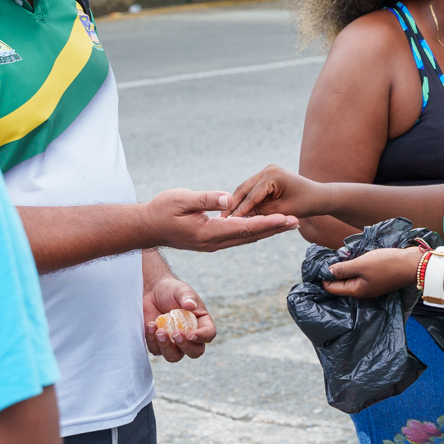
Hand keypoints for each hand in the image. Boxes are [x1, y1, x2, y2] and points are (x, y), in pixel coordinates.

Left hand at [143, 276, 214, 361]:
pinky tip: (150, 325)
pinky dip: (152, 340)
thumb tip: (190, 305)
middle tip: (176, 333)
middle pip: (195, 352)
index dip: (202, 337)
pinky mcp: (158, 344)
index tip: (191, 334)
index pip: (209, 334)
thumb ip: (187, 296)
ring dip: (167, 347)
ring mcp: (173, 342)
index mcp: (201, 323)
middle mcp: (189, 336)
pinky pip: (156, 350)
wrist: (151, 292)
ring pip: (174, 356)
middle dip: (185, 346)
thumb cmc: (170, 290)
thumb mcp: (181, 290)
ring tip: (159, 331)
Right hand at [145, 188, 296, 250]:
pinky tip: (265, 226)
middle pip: (250, 236)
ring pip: (246, 238)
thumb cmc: (161, 210)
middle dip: (274, 229)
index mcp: (208, 232)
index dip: (267, 223)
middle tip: (296, 222)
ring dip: (268, 231)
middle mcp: (214, 242)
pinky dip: (254, 231)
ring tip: (287, 224)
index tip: (285, 219)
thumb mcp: (181, 199)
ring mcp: (213, 244)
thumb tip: (229, 199)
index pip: (244, 227)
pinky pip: (238, 236)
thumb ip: (205, 199)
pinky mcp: (211, 241)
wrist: (146, 227)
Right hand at [223, 165, 328, 218]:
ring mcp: (267, 171)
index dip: (238, 211)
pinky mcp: (267, 176)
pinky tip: (237, 212)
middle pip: (244, 190)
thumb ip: (261, 213)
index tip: (225, 224)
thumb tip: (240, 218)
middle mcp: (268, 170)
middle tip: (220, 220)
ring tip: (225, 217)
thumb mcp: (283, 211)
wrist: (321, 196)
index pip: (251, 197)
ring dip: (237, 203)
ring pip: (246, 190)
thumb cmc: (307, 204)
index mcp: (273, 175)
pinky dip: (246, 201)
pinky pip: (253, 191)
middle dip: (233, 206)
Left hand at [324, 246, 425, 298]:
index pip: (332, 288)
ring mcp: (371, 285)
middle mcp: (363, 291)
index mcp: (356, 291)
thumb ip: (343, 268)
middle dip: (334, 271)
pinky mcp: (378, 277)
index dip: (323, 277)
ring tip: (341, 254)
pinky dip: (356, 265)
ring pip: (352, 277)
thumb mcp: (361, 264)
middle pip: (342, 283)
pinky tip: (356, 255)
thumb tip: (328, 271)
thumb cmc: (386, 264)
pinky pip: (362, 273)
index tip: (319, 264)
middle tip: (329, 256)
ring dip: (346, 267)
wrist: (412, 264)